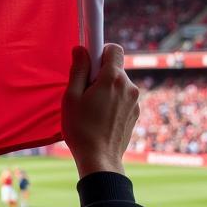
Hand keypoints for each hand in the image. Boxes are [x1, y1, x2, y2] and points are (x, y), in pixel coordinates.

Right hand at [61, 44, 138, 177]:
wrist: (100, 159)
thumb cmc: (81, 128)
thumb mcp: (71, 97)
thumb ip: (78, 70)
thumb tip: (81, 50)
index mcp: (112, 79)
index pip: (113, 48)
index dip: (99, 49)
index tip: (89, 56)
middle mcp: (129, 87)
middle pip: (114, 67)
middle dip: (99, 73)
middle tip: (84, 91)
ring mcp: (135, 101)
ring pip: (119, 83)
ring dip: (106, 88)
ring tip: (91, 108)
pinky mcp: (136, 113)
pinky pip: (123, 97)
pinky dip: (112, 100)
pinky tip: (100, 117)